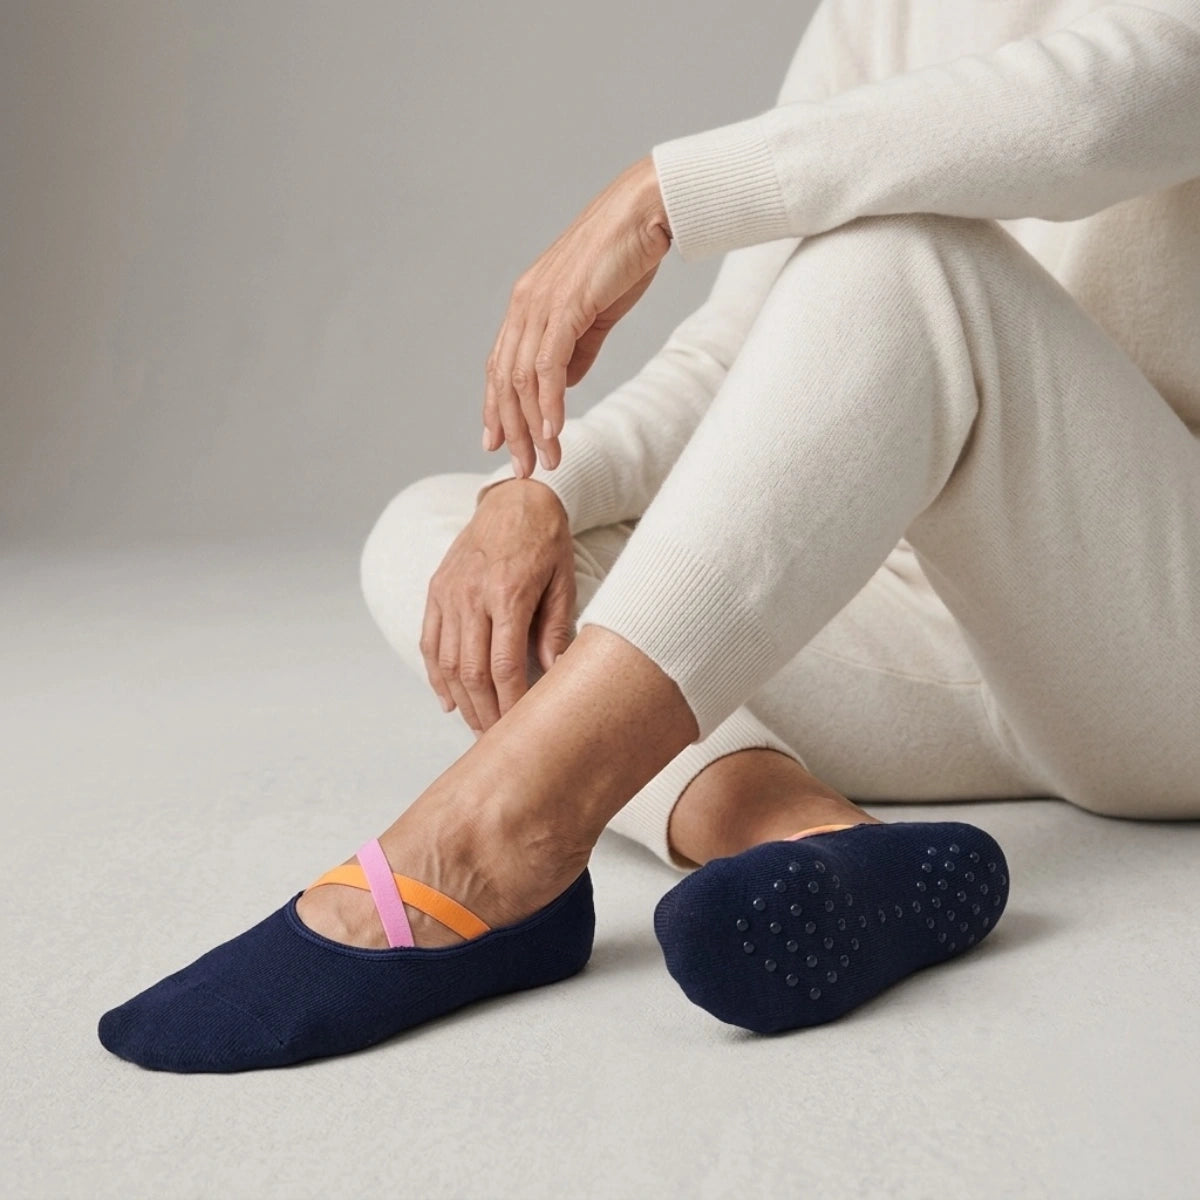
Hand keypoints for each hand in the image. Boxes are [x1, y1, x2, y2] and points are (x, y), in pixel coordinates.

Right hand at [420, 478, 575, 734]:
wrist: (515, 499)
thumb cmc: (547, 540)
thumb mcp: (562, 582)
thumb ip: (554, 628)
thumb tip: (552, 673)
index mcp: (507, 594)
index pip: (504, 666)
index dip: (510, 704)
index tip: (519, 727)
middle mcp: (471, 595)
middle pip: (471, 671)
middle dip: (484, 712)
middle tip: (496, 738)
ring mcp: (449, 593)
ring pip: (446, 662)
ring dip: (461, 700)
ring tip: (477, 725)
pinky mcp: (436, 590)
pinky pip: (429, 641)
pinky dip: (435, 675)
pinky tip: (448, 699)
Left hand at [482, 153, 670, 478]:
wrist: (647, 212)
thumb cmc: (625, 257)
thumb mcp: (596, 313)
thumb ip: (578, 350)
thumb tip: (564, 385)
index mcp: (527, 304)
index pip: (500, 365)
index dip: (496, 408)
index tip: (498, 443)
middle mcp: (524, 304)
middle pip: (505, 379)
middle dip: (512, 430)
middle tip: (522, 468)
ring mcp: (541, 304)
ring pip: (524, 379)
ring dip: (534, 426)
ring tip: (547, 460)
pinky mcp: (566, 306)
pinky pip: (549, 365)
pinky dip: (550, 402)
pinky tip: (555, 431)